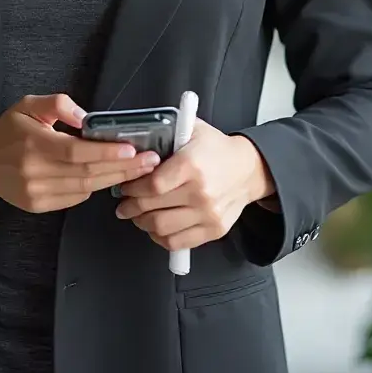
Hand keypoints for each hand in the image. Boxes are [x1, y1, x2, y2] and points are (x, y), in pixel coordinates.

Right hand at [0, 94, 159, 214]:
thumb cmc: (9, 128)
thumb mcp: (29, 104)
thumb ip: (58, 104)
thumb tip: (86, 117)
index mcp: (33, 144)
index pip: (76, 152)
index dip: (106, 152)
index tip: (132, 148)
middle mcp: (35, 173)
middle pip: (86, 173)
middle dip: (122, 168)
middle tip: (150, 161)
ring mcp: (36, 193)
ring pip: (84, 189)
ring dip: (114, 180)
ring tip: (139, 170)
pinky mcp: (38, 206)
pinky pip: (74, 198)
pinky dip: (94, 187)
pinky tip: (110, 177)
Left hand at [114, 120, 272, 251]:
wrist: (248, 169)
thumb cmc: (216, 149)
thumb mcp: (192, 129)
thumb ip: (166, 133)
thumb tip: (137, 143)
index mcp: (192, 165)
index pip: (153, 185)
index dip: (133, 188)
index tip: (125, 186)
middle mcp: (201, 192)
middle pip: (153, 208)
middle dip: (131, 207)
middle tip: (123, 203)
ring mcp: (208, 214)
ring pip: (162, 228)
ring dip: (142, 223)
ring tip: (136, 215)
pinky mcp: (214, 230)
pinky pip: (178, 242)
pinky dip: (160, 238)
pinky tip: (155, 228)